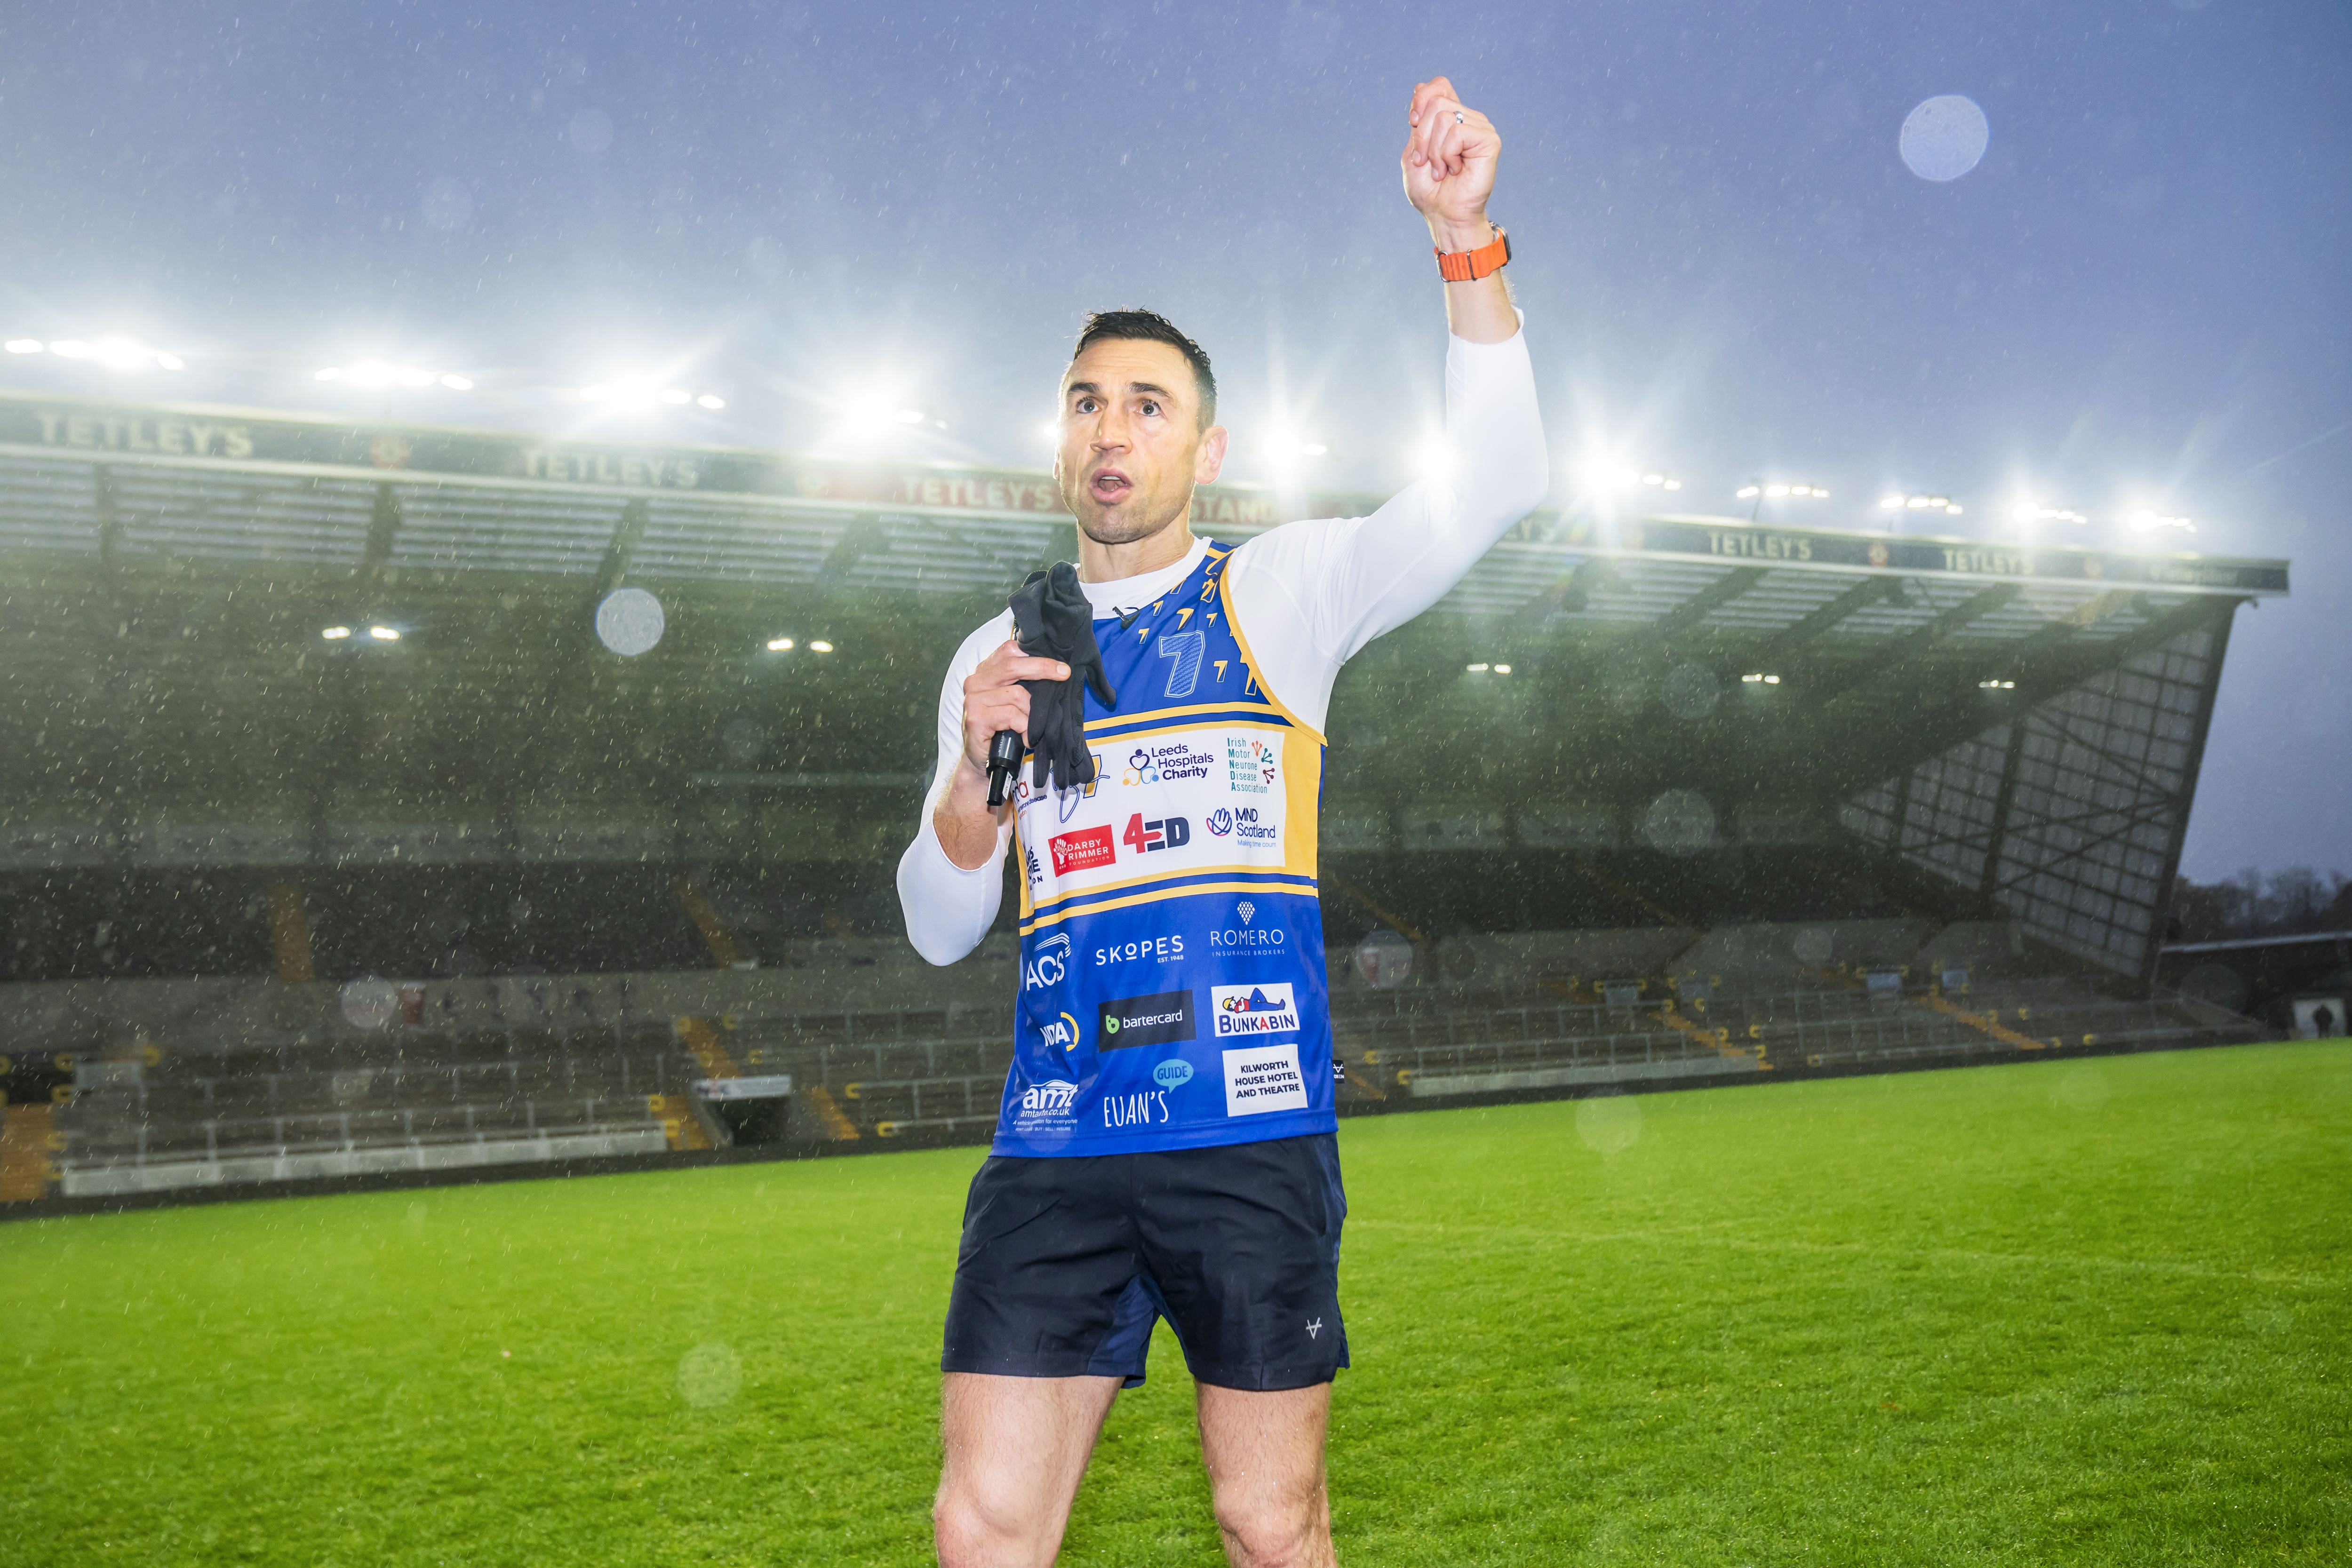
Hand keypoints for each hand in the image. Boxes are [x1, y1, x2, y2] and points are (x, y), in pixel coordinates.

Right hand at [958, 638, 1068, 782]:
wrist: (981, 761)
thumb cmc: (1001, 729)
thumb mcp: (1012, 700)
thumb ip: (1023, 683)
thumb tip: (1056, 671)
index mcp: (985, 672)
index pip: (1009, 650)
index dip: (1036, 656)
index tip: (1059, 665)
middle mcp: (976, 682)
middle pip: (1012, 666)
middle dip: (1042, 669)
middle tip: (1063, 674)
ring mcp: (974, 700)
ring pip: (1016, 694)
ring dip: (1032, 713)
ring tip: (1032, 727)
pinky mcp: (976, 718)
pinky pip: (1011, 715)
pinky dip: (1025, 727)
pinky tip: (1027, 737)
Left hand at [1401, 76, 1499, 250]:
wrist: (1443, 215)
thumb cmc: (1429, 189)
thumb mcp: (1413, 150)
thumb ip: (1418, 121)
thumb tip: (1419, 87)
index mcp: (1450, 117)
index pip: (1439, 85)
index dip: (1421, 99)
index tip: (1413, 124)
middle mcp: (1468, 118)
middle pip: (1436, 103)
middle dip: (1423, 137)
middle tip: (1429, 163)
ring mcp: (1481, 128)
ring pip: (1445, 117)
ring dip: (1435, 151)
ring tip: (1442, 170)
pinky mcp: (1489, 141)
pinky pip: (1457, 133)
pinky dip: (1447, 155)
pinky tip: (1455, 170)